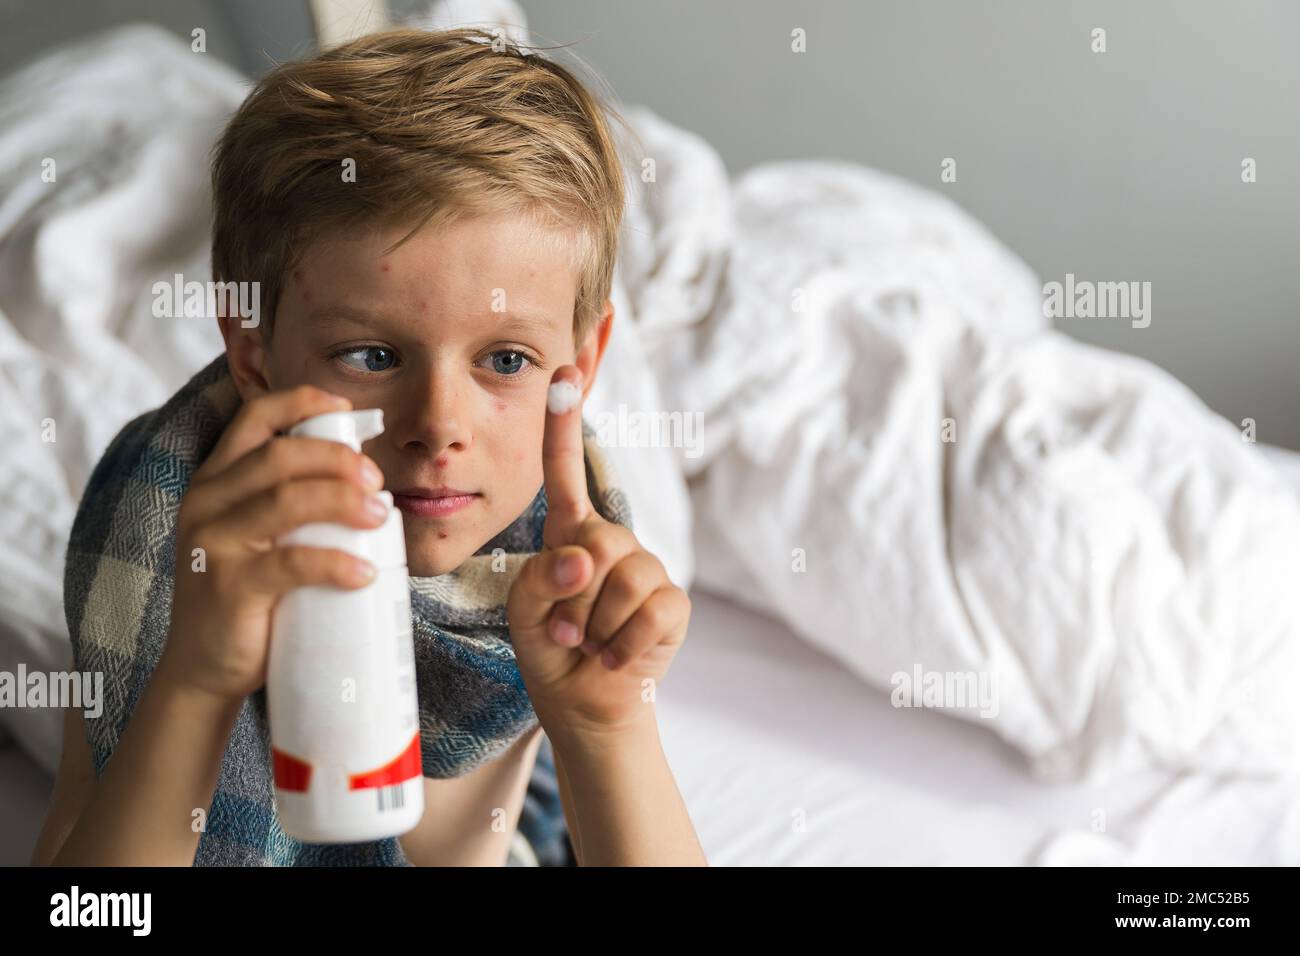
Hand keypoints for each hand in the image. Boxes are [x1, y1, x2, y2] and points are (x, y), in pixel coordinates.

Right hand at [158, 385, 389, 701]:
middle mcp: (207, 502)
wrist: (207, 669)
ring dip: (343, 501)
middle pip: (279, 456)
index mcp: (218, 479)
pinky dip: (335, 564)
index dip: (302, 402)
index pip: (256, 418)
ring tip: (381, 516)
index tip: (348, 409)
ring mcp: (212, 544)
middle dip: (337, 459)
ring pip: (284, 500)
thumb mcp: (268, 538)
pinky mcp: (227, 587)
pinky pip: (289, 564)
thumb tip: (373, 483)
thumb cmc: (253, 597)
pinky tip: (365, 573)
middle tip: (377, 479)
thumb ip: (298, 506)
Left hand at [506, 366, 691, 741]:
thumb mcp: (524, 610)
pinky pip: (648, 610)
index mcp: (572, 535)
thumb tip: (584, 559)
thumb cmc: (551, 650)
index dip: (562, 425)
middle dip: (570, 598)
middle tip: (566, 629)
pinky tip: (615, 656)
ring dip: (593, 626)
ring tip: (589, 643)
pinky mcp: (674, 604)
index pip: (565, 474)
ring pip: (620, 580)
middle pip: (594, 543)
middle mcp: (613, 544)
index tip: (560, 373)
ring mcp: (649, 571)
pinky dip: (623, 644)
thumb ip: (540, 577)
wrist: (585, 706)